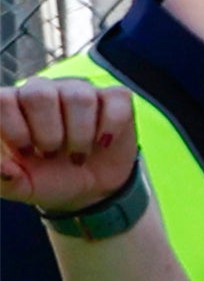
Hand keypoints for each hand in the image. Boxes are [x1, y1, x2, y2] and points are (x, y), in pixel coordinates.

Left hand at [0, 82, 136, 221]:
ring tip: (78, 153)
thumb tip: (4, 168)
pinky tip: (103, 142)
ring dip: (80, 136)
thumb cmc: (48, 179)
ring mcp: (78, 90)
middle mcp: (42, 91)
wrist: (91, 190)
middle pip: (39, 94)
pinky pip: (116, 99)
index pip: (2, 100)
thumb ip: (2, 178)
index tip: (27, 153)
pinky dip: (110, 127)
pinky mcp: (114, 98)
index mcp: (12, 106)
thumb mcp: (20, 186)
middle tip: (53, 154)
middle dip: (49, 134)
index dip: (15, 129)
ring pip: (79, 97)